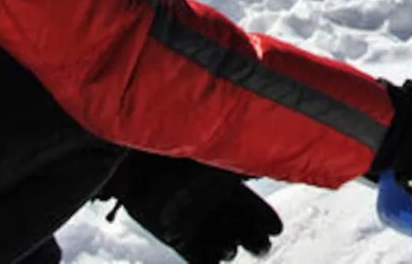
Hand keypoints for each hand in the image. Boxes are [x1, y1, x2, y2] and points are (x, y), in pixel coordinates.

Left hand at [100, 152, 282, 262]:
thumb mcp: (207, 162)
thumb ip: (225, 176)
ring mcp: (198, 226)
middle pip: (243, 229)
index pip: (253, 206)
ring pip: (224, 245)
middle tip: (261, 245)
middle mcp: (215, 208)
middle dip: (255, 239)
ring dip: (228, 250)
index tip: (275, 229)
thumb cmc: (173, 158)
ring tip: (228, 249)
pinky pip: (198, 259)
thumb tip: (249, 179)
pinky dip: (205, 262)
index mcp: (226, 186)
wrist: (135, 168)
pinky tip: (212, 261)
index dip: (264, 218)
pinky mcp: (178, 242)